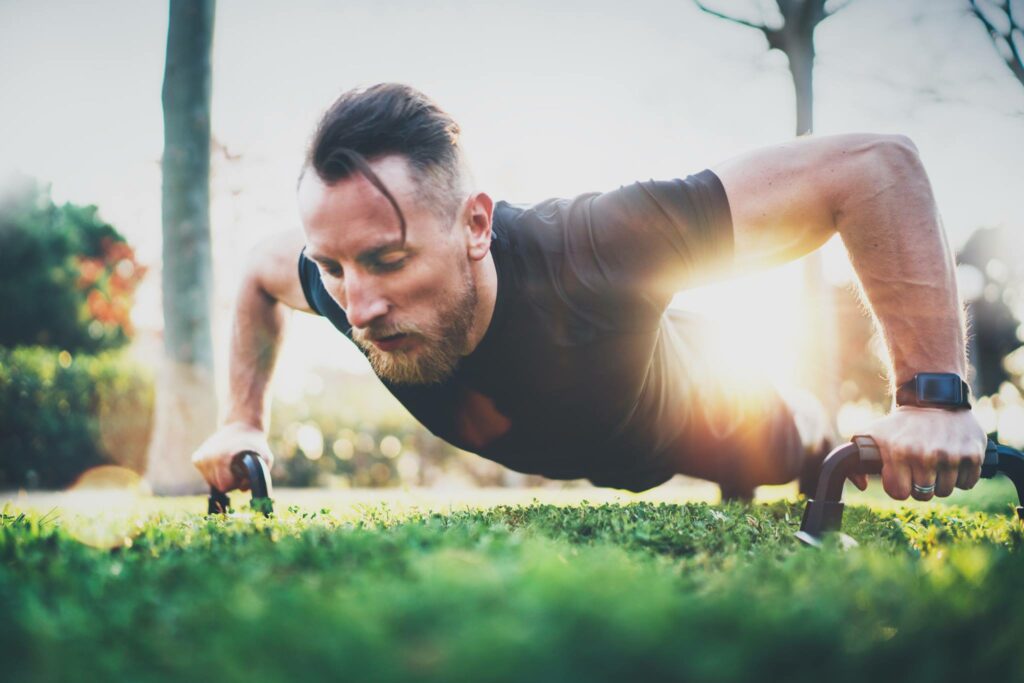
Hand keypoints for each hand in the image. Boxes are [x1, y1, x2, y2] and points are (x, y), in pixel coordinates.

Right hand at [191, 422, 273, 492]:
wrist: (242, 426)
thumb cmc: (255, 444)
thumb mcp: (265, 457)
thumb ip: (259, 476)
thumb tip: (243, 490)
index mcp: (221, 458)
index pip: (224, 486)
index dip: (236, 483)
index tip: (242, 474)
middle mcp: (207, 458)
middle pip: (217, 485)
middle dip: (229, 481)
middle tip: (237, 468)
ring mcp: (200, 458)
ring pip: (210, 481)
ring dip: (222, 477)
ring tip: (230, 463)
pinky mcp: (197, 458)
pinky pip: (206, 475)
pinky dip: (215, 472)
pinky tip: (222, 462)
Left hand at [861, 407, 986, 500]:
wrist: (934, 400)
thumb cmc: (900, 424)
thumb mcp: (871, 434)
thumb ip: (854, 459)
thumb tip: (862, 485)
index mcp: (899, 453)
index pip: (899, 493)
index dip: (899, 486)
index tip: (901, 475)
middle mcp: (926, 455)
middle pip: (924, 494)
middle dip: (920, 484)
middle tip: (919, 467)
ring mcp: (951, 456)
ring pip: (946, 490)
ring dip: (941, 480)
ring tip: (935, 461)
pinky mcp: (973, 455)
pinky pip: (967, 483)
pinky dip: (961, 476)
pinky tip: (952, 460)